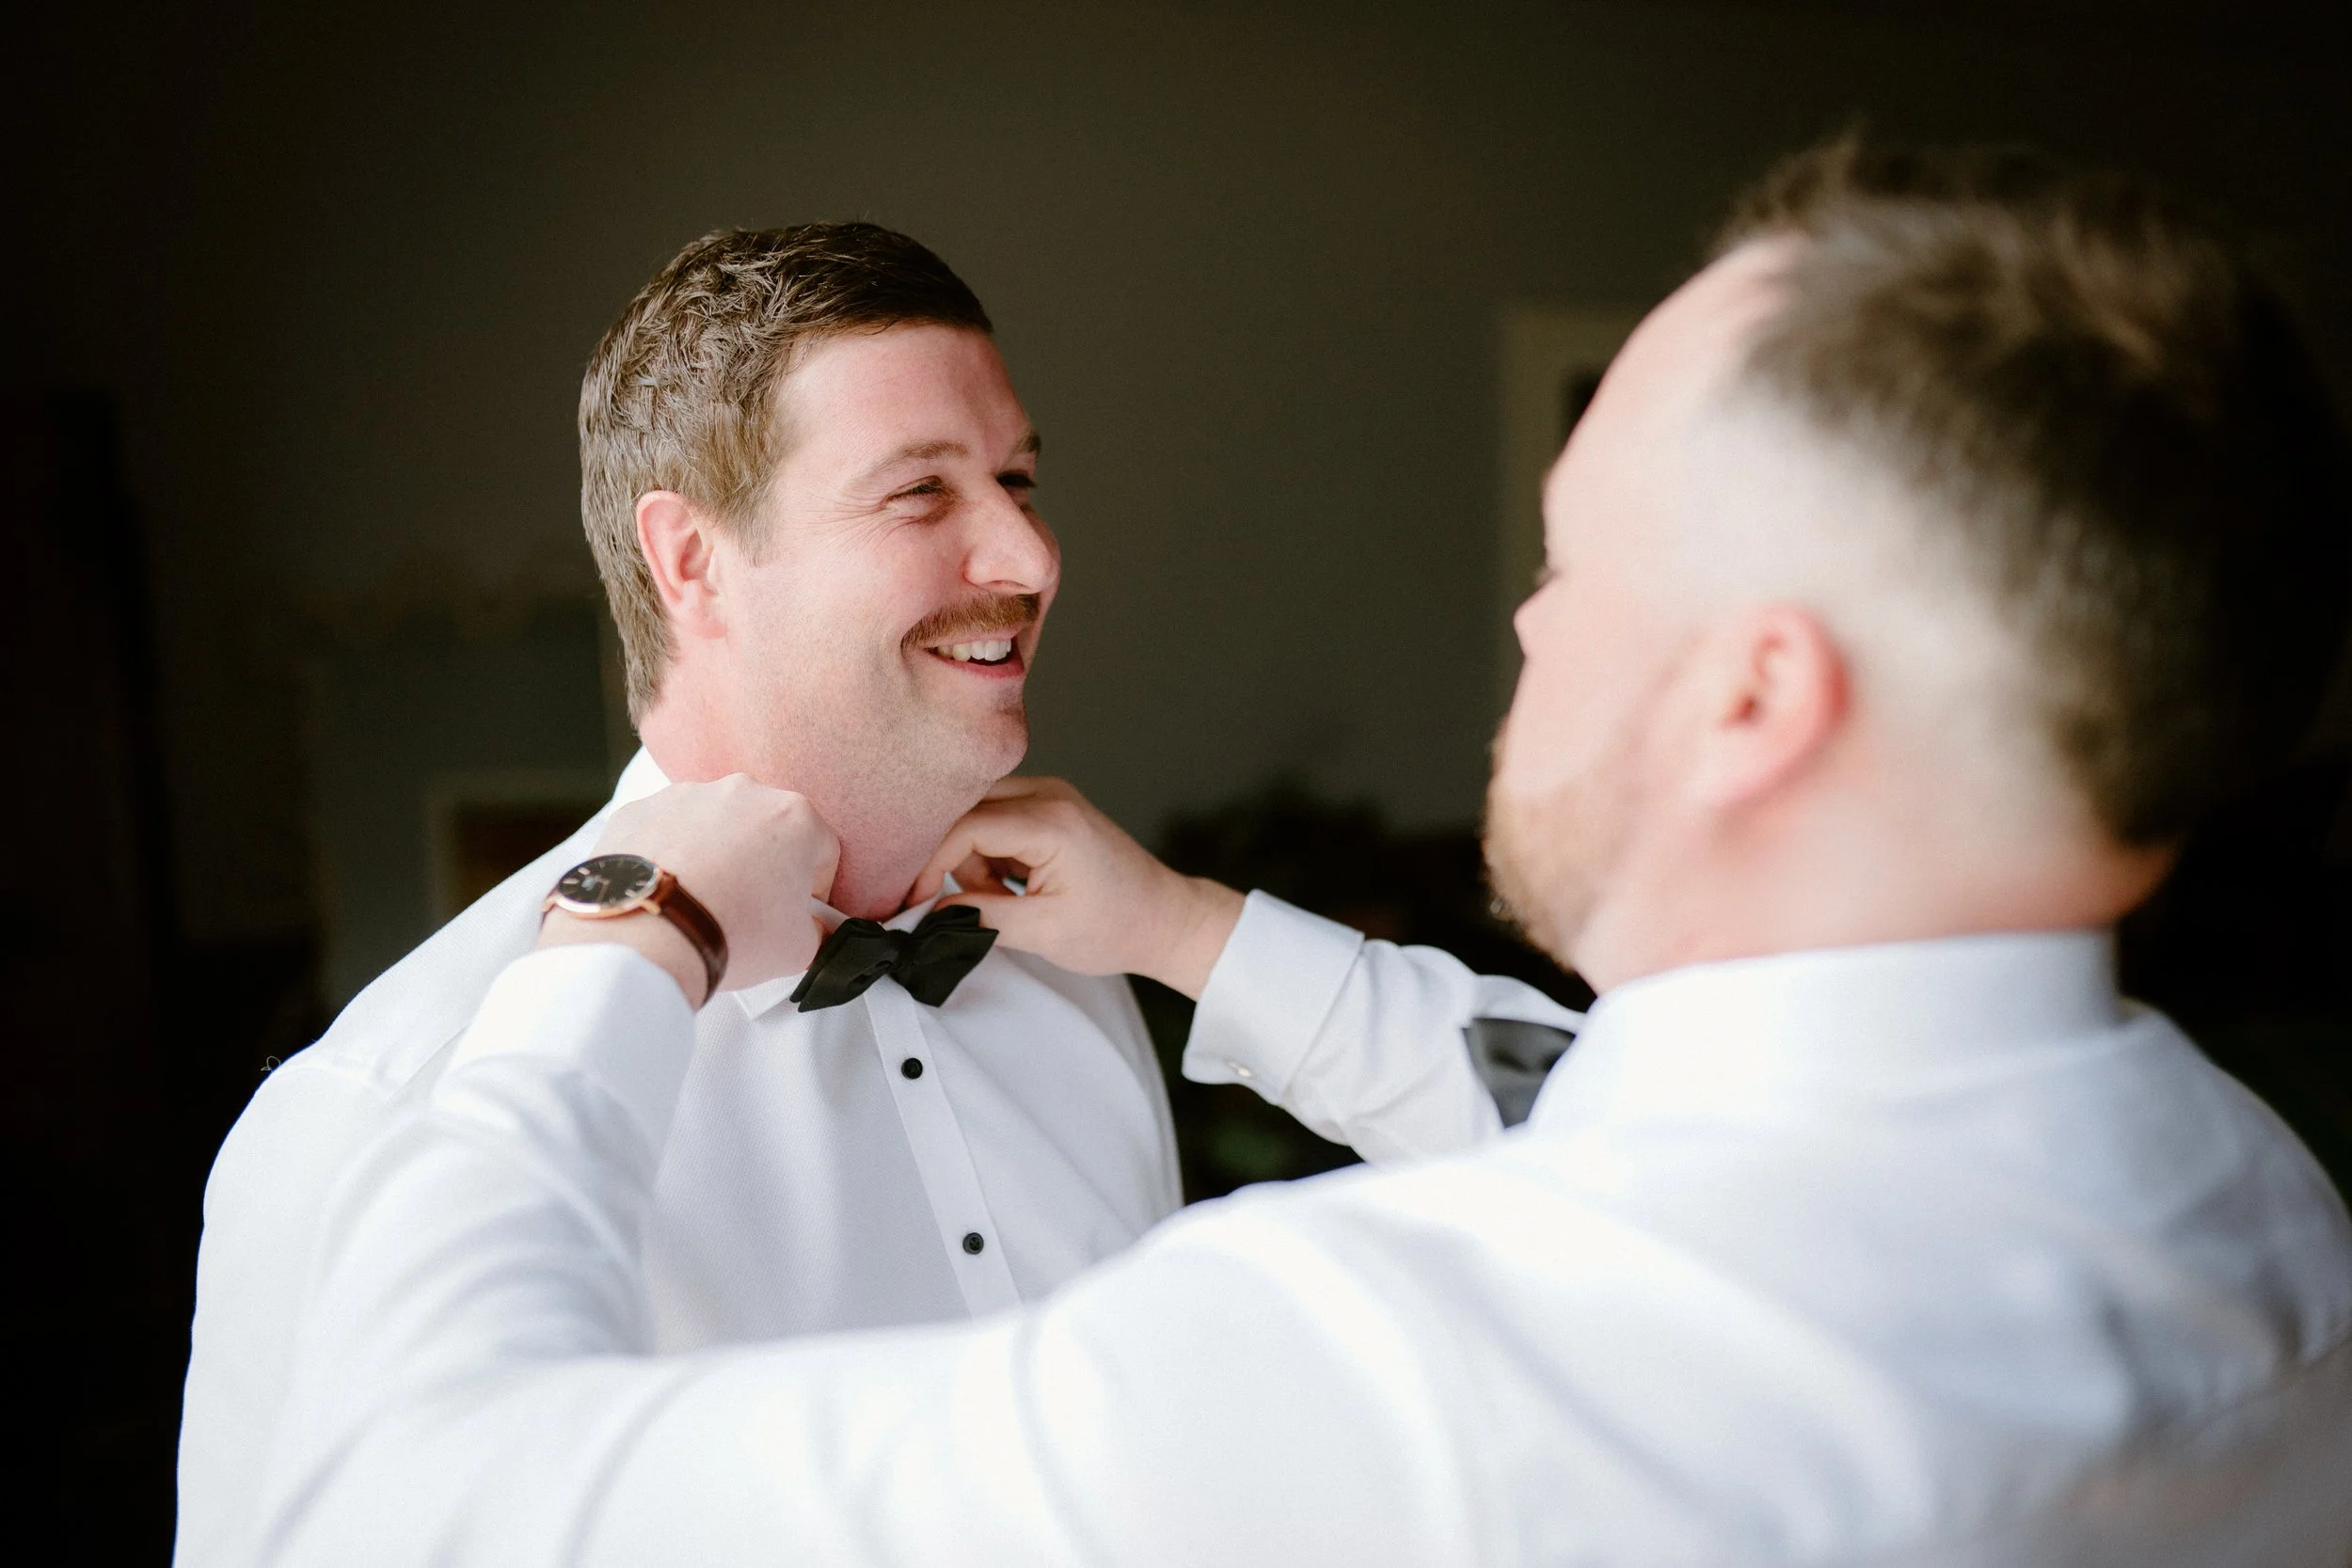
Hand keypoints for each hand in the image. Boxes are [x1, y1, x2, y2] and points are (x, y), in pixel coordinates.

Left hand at [537, 775, 839, 1005]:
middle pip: (768, 830)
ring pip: (716, 824)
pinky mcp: (643, 808)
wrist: (645, 937)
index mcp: (795, 818)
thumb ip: (820, 932)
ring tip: (703, 902)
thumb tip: (818, 932)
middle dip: (764, 864)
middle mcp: (744, 792)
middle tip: (749, 910)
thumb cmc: (728, 933)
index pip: (823, 852)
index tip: (797, 913)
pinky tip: (669, 890)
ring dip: (716, 854)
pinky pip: (668, 829)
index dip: (814, 890)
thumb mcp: (799, 949)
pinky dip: (671, 853)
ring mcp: (689, 795)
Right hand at [911, 777, 1242, 997]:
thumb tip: (929, 912)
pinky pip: (998, 818)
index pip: (967, 827)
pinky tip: (1013, 884)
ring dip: (975, 857)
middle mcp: (1050, 794)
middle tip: (968, 902)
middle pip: (967, 812)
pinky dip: (992, 852)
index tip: (919, 901)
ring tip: (1004, 898)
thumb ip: (979, 917)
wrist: (1165, 919)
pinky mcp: (1051, 806)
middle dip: (955, 859)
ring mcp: (1051, 795)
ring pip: (979, 814)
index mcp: (1052, 822)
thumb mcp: (1042, 932)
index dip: (933, 864)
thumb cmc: (1117, 927)